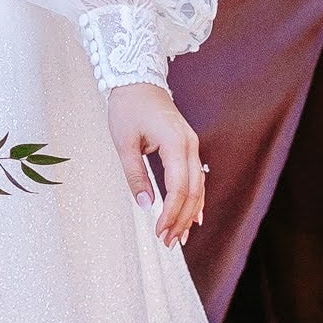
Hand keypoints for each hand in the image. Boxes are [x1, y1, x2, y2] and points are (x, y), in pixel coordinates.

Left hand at [108, 82, 206, 247]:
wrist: (138, 81)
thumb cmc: (128, 108)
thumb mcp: (124, 143)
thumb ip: (135, 175)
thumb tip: (146, 205)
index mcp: (175, 142)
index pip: (179, 187)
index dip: (171, 213)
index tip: (160, 231)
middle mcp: (189, 144)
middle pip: (193, 191)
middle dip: (182, 219)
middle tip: (168, 242)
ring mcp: (192, 145)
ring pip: (198, 187)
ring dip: (189, 213)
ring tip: (179, 237)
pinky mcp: (188, 146)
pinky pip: (196, 178)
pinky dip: (194, 199)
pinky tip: (194, 217)